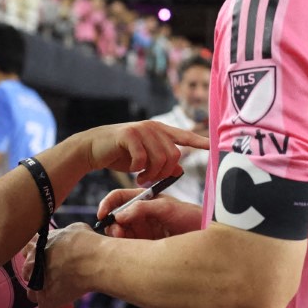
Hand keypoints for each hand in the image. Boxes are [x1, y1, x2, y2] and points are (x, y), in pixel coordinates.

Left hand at [23, 223, 100, 307]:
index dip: (37, 255)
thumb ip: (62, 236)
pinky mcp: (46, 300)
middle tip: (59, 276)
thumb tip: (67, 238)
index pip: (27, 249)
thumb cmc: (86, 243)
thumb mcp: (73, 229)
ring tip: (62, 292)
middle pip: (28, 273)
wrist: (94, 260)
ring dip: (45, 293)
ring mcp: (37, 284)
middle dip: (41, 275)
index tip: (49, 258)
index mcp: (37, 246)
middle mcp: (32, 265)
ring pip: (32, 293)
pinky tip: (69, 305)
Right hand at [73, 120, 208, 186]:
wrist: (93, 148)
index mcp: (160, 131)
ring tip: (142, 179)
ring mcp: (141, 130)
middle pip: (174, 155)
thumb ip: (162, 163)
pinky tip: (134, 175)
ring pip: (160, 158)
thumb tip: (180, 170)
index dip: (199, 142)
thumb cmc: (121, 155)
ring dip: (152, 174)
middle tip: (150, 180)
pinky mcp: (129, 135)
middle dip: (164, 173)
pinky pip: (143, 159)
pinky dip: (140, 171)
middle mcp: (153, 127)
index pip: (185, 136)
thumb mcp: (144, 161)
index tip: (213, 147)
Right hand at [99, 190, 201, 239]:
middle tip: (118, 232)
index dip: (109, 203)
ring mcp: (144, 231)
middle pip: (117, 217)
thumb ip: (143, 208)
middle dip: (113, 223)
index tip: (103, 214)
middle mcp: (142, 215)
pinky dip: (124, 247)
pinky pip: (130, 246)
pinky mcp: (147, 247)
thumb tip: (119, 215)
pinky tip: (128, 249)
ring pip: (121, 232)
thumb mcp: (168, 207)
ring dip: (118, 235)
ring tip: (124, 239)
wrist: (209, 237)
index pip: (120, 198)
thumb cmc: (191, 217)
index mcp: (146, 200)